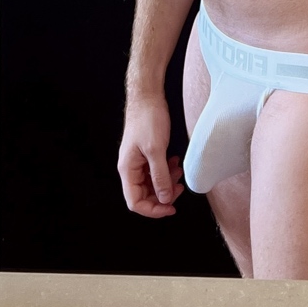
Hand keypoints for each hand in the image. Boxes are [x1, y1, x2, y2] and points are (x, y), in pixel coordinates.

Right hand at [118, 94, 182, 217]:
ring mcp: (138, 162)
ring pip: (152, 184)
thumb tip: (165, 198)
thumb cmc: (147, 119)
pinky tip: (175, 162)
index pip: (135, 202)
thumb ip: (160, 176)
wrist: (147, 97)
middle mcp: (131, 169)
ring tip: (179, 172)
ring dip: (167, 182)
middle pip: (145, 195)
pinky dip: (167, 171)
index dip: (153, 209)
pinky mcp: (147, 154)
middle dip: (163, 195)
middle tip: (179, 188)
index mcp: (128, 170)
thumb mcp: (156, 150)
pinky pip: (156, 171)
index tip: (171, 207)